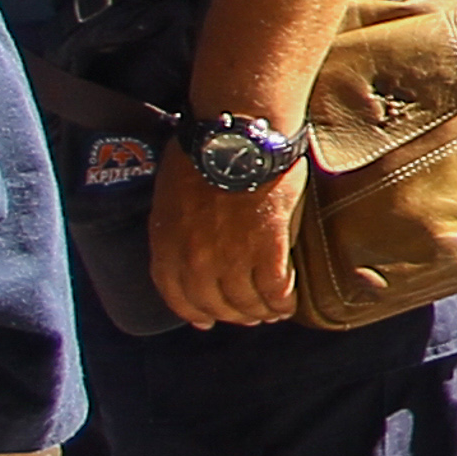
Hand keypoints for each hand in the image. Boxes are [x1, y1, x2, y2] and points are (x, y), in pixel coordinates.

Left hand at [151, 155, 300, 329]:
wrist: (236, 135)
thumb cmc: (202, 150)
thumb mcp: (169, 191)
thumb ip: (174, 223)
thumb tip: (183, 232)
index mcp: (167, 244)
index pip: (176, 295)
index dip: (193, 312)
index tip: (205, 320)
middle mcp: (195, 261)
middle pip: (215, 304)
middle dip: (232, 315)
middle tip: (248, 316)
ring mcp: (231, 259)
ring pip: (246, 303)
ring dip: (260, 312)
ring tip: (272, 312)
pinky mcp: (268, 250)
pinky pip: (275, 290)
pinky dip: (283, 301)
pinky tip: (289, 303)